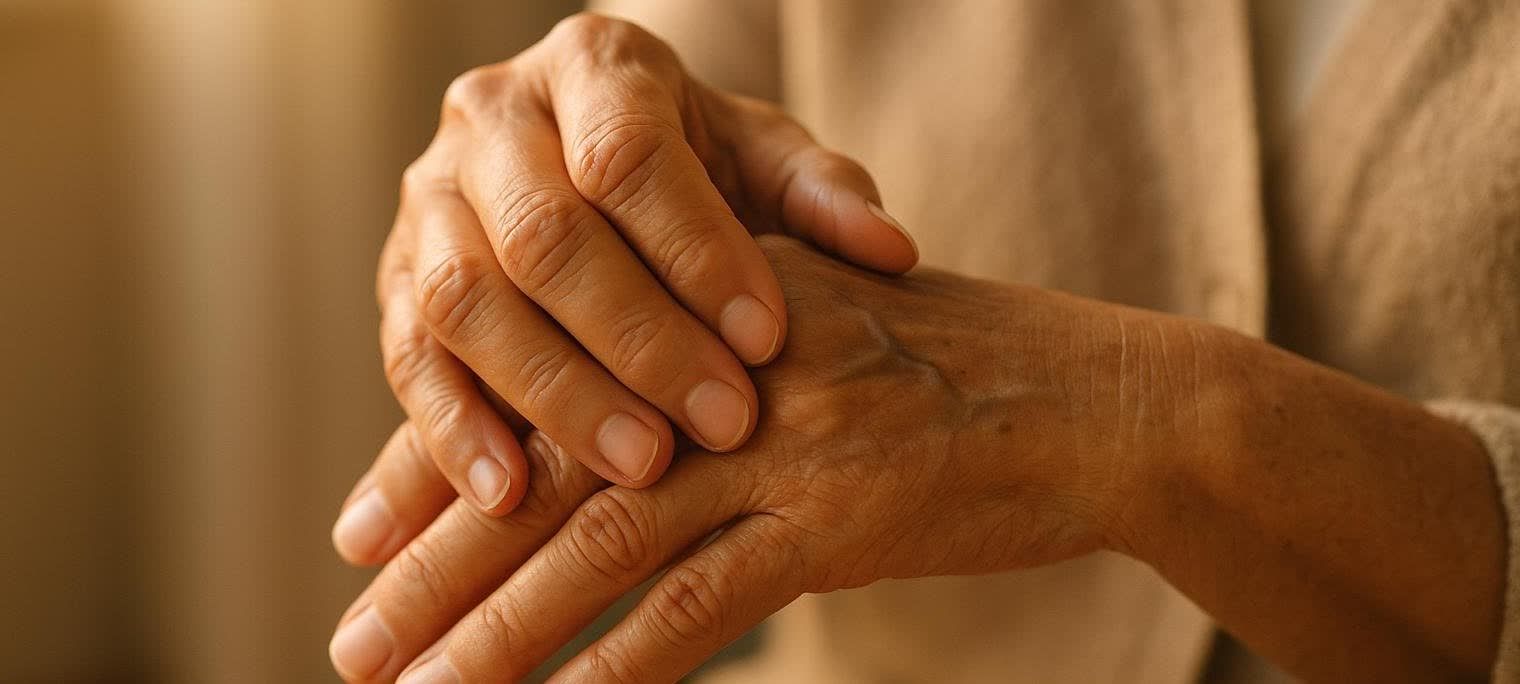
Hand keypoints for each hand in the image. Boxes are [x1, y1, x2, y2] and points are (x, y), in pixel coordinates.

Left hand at [330, 236, 1189, 681]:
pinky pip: (708, 604)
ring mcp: (783, 445)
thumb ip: (718, 373)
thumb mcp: (825, 336)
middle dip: (441, 565)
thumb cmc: (963, 371)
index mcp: (708, 317)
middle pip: (551, 475)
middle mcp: (726, 373)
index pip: (549, 399)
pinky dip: (627, 662)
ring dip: (501, 630)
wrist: (1100, 401)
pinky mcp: (839, 520)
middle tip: (355, 637)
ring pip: (604, 547)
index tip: (371, 539)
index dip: (452, 473)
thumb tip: (620, 452)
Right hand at [356, 11, 918, 548]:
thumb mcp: (764, 160)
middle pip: (546, 233)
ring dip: (555, 394)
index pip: (629, 154)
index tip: (766, 340)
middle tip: (722, 423)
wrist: (589, 163)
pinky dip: (453, 431)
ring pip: (467, 299)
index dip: (697, 252)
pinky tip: (510, 496)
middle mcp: (492, 118)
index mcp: (593, 66)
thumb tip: (890, 251)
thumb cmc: (696, 167)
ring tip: (642, 467)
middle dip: (638, 340)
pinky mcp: (395, 278)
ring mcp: (429, 198)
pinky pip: (407, 355)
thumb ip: (821, 197)